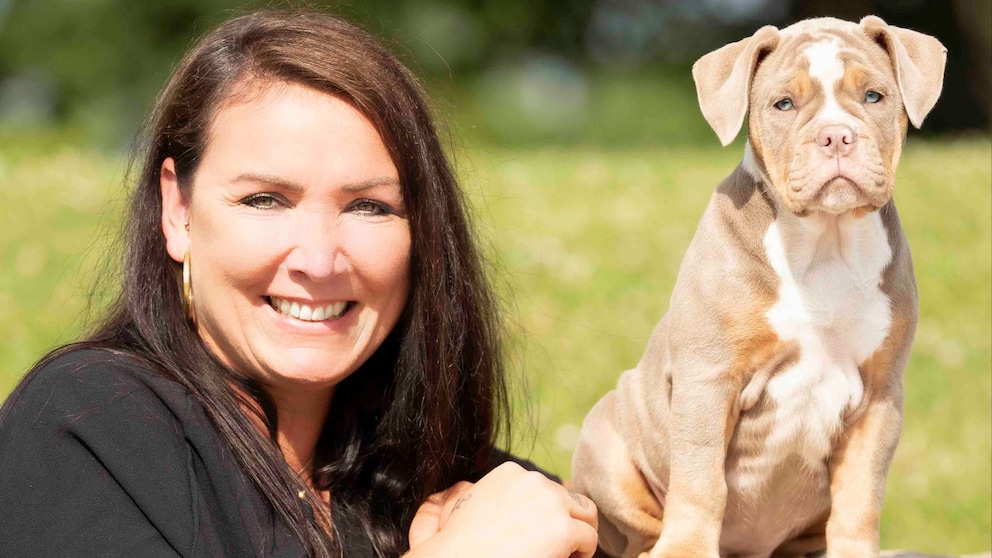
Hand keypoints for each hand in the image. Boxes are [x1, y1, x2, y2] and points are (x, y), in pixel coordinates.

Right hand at [406, 462, 598, 557]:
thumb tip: (472, 489)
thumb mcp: (460, 505)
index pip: (547, 489)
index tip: (535, 536)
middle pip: (570, 499)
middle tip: (555, 548)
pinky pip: (589, 540)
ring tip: (564, 556)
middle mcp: (533, 480)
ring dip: (580, 536)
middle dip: (567, 522)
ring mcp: (550, 502)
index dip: (547, 514)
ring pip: (586, 515)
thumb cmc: (455, 546)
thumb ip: (476, 492)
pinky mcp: (562, 529)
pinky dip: (581, 556)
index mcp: (510, 472)